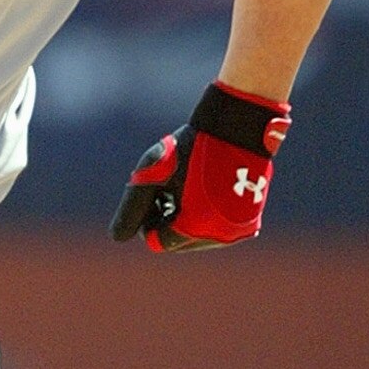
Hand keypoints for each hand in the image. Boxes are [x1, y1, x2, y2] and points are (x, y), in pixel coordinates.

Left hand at [110, 81, 289, 252]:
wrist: (236, 128)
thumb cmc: (190, 148)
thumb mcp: (152, 174)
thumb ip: (132, 207)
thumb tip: (118, 237)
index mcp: (197, 227)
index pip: (158, 240)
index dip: (149, 216)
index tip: (155, 191)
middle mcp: (221, 236)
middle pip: (179, 240)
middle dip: (169, 218)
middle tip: (172, 186)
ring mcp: (239, 231)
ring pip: (199, 236)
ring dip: (189, 218)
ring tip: (190, 186)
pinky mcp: (251, 222)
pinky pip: (219, 229)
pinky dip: (209, 216)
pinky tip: (208, 190)